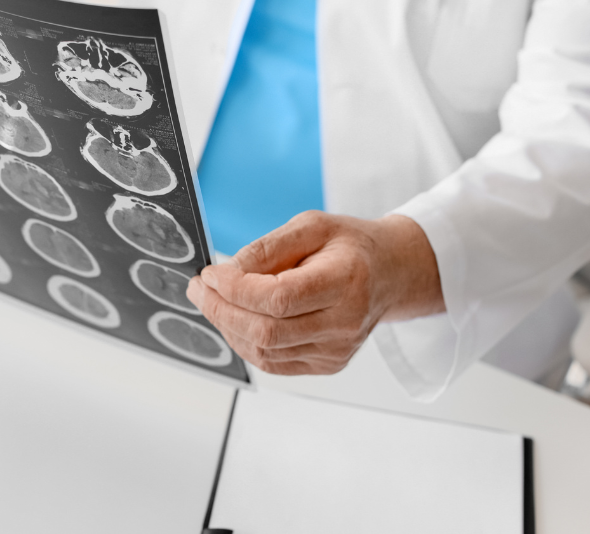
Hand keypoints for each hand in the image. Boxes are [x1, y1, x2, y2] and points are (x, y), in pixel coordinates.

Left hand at [186, 212, 444, 374]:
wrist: (389, 273)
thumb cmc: (350, 246)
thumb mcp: (311, 226)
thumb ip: (268, 247)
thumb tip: (227, 272)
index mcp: (346, 281)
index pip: (278, 298)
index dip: (235, 290)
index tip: (210, 274)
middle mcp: (345, 323)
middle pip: (267, 331)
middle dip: (221, 310)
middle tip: (199, 288)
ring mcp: (337, 350)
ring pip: (265, 351)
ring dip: (228, 327)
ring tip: (213, 300)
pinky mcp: (327, 364)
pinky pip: (273, 362)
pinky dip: (245, 342)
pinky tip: (235, 319)